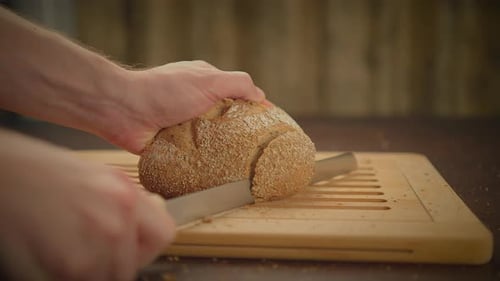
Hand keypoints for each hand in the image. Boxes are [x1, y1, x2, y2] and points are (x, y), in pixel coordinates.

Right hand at [0, 129, 174, 280]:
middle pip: (135, 262)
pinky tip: (53, 252)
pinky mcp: (69, 265)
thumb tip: (148, 212)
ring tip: (67, 246)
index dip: (147, 243)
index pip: (164, 233)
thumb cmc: (34, 170)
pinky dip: (69, 274)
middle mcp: (117, 218)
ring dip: (92, 270)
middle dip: (116, 261)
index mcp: (124, 192)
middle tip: (91, 248)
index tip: (135, 244)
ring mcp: (96, 243)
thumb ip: (124, 199)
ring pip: (109, 277)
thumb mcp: (92, 174)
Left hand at [104, 60, 267, 153]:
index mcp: (206, 84)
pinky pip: (192, 155)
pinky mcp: (171, 144)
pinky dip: (201, 163)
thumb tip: (262, 97)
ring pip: (210, 141)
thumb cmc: (164, 90)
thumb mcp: (209, 80)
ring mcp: (183, 124)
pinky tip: (213, 173)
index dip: (254, 111)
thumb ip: (239, 84)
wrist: (122, 110)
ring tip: (238, 168)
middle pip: (225, 121)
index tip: (268, 127)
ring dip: (220, 151)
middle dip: (238, 135)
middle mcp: (195, 104)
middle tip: (255, 153)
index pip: (238, 96)